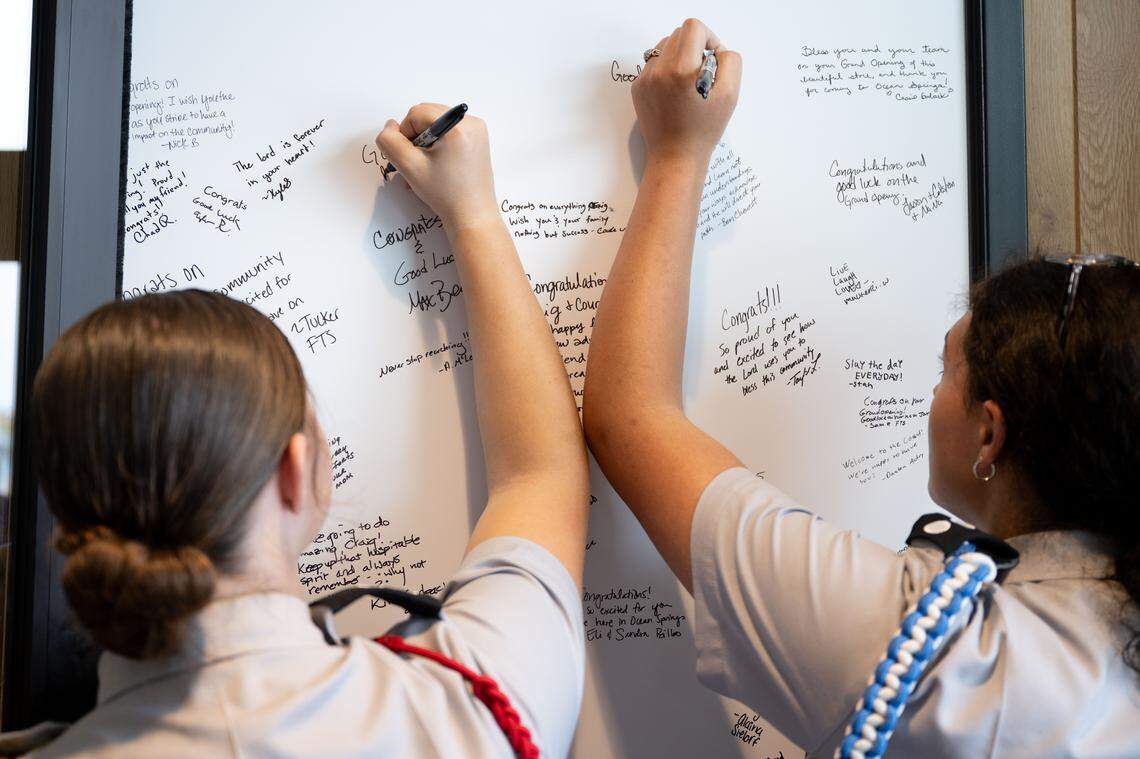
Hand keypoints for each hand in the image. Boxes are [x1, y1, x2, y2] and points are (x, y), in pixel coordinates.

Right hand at [376, 104, 500, 231]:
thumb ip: (390, 142)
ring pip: (437, 124)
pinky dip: (438, 145)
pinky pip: (450, 132)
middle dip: (416, 138)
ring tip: (426, 168)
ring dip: (425, 143)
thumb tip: (390, 125)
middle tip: (418, 164)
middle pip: (427, 115)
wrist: (472, 215)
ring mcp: (477, 130)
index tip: (412, 159)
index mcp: (458, 126)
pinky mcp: (478, 139)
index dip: (406, 135)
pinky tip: (437, 165)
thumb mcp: (409, 167)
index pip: (416, 114)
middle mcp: (472, 122)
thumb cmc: (445, 194)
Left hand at [632, 19, 741, 166]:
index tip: (713, 59)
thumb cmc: (704, 130)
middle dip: (695, 46)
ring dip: (680, 56)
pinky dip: (667, 70)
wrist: (675, 157)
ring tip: (688, 82)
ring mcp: (645, 78)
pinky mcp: (638, 88)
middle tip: (703, 73)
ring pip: (664, 47)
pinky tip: (675, 92)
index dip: (709, 38)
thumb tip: (717, 50)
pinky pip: (654, 64)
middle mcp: (659, 69)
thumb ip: (730, 62)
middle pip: (678, 34)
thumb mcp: (729, 95)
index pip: (694, 28)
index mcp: (681, 69)